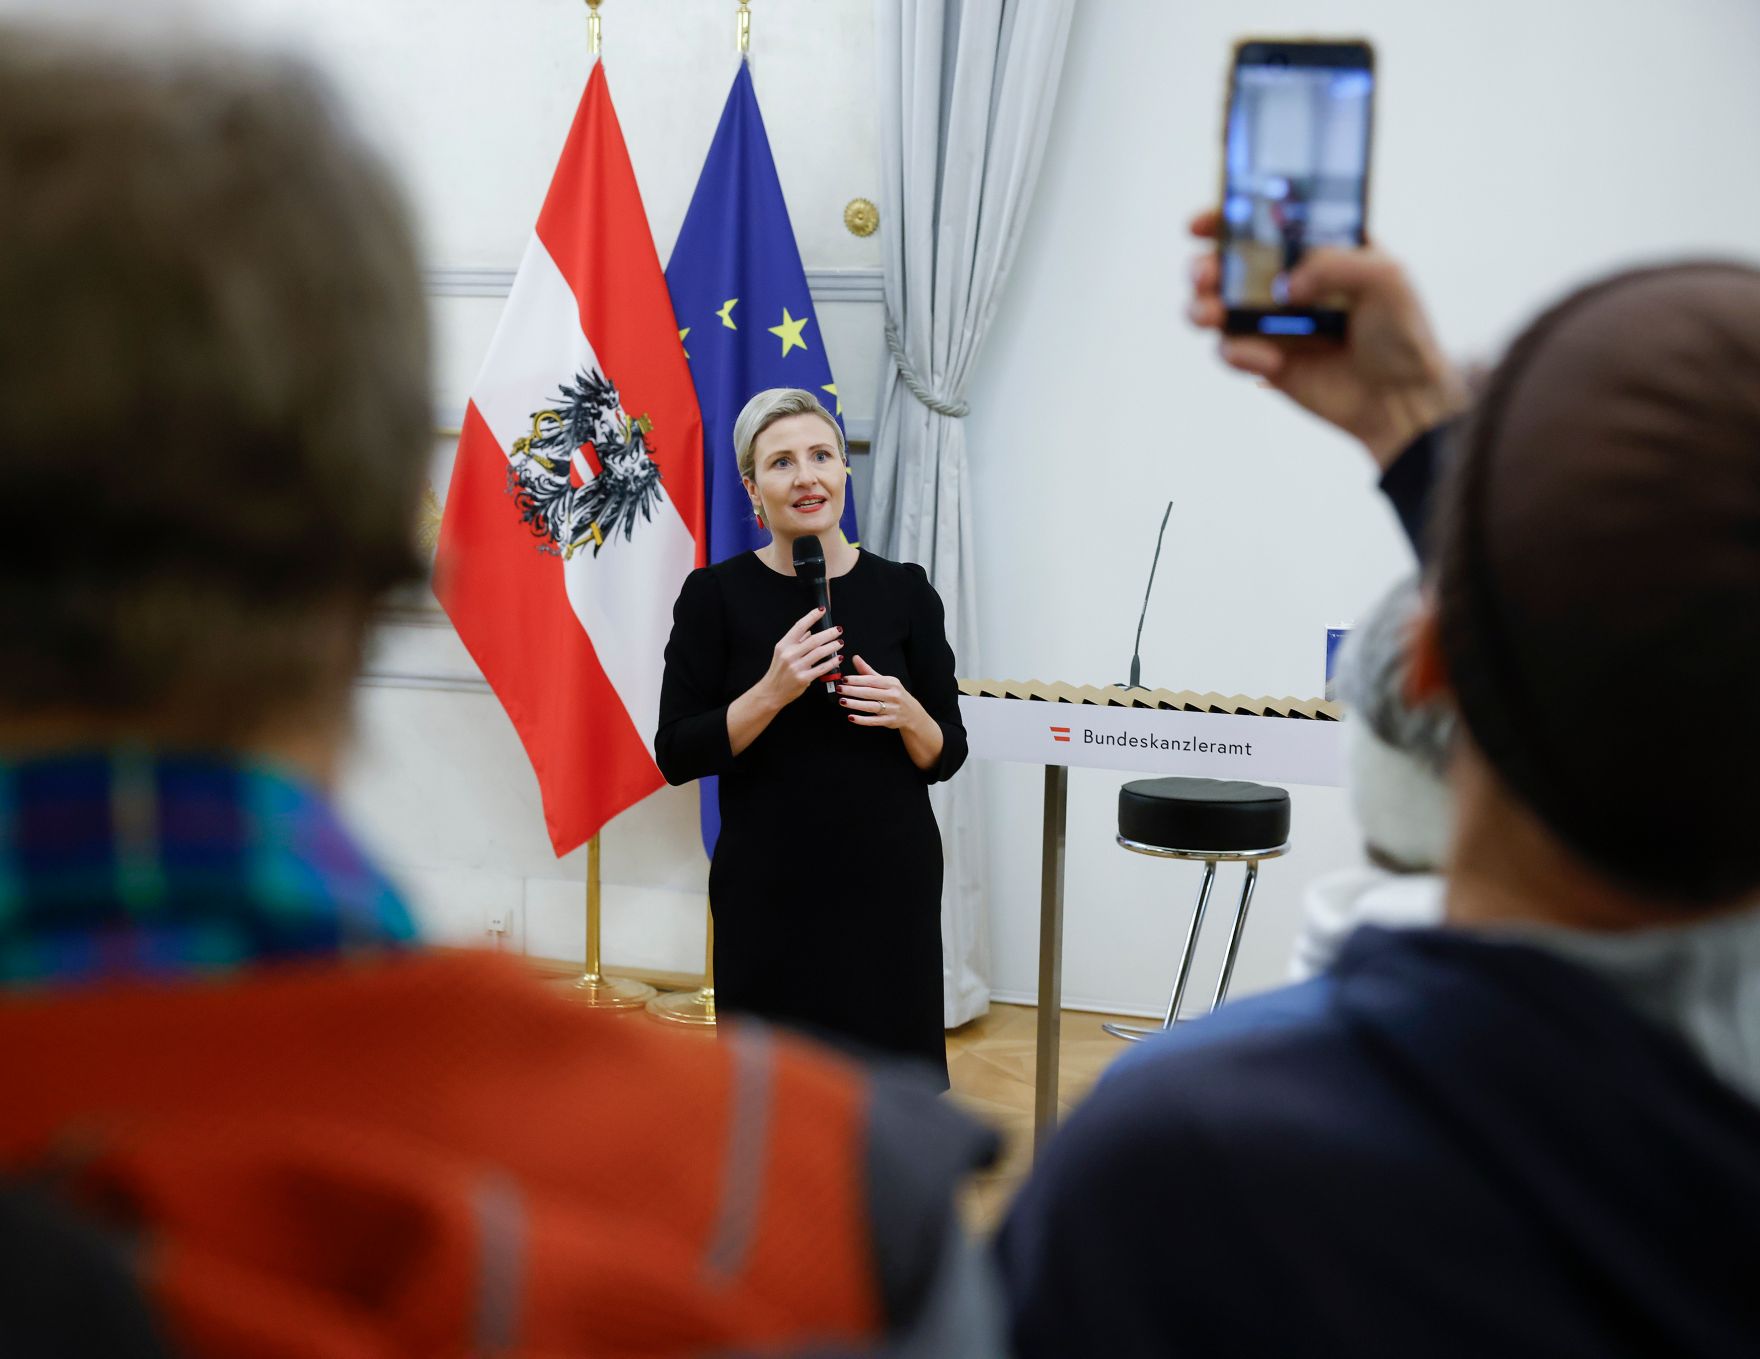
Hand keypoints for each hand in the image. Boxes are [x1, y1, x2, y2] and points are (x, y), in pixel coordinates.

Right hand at [761, 607, 842, 706]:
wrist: (771, 692)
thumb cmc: (778, 672)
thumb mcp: (782, 653)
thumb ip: (796, 641)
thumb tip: (809, 630)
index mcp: (784, 645)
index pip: (799, 626)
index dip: (812, 616)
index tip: (822, 611)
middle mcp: (789, 655)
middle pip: (813, 639)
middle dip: (829, 633)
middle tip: (838, 630)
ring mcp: (796, 667)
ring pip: (819, 653)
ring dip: (832, 646)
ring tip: (839, 643)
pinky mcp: (803, 679)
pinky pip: (821, 668)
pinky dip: (831, 662)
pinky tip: (837, 658)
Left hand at [838, 654, 922, 729]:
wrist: (912, 713)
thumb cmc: (895, 694)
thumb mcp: (885, 681)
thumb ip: (868, 671)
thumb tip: (855, 658)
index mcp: (891, 683)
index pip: (872, 680)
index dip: (857, 680)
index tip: (844, 679)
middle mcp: (893, 695)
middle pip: (870, 693)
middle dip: (853, 691)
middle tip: (839, 689)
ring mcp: (892, 709)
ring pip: (871, 707)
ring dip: (855, 704)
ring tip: (842, 701)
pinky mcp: (890, 721)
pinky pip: (874, 721)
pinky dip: (862, 720)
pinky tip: (851, 717)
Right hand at [1185, 208, 1466, 468]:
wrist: (1403, 396)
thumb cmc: (1401, 329)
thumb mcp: (1385, 276)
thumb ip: (1333, 264)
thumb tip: (1284, 286)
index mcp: (1311, 247)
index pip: (1259, 221)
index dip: (1224, 217)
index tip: (1201, 224)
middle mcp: (1283, 280)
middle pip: (1223, 264)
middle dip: (1203, 266)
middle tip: (1205, 276)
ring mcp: (1270, 321)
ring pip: (1213, 308)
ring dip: (1200, 308)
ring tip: (1211, 316)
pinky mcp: (1263, 360)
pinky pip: (1231, 352)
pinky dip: (1239, 353)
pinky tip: (1270, 361)